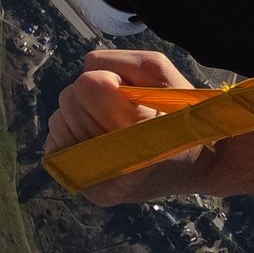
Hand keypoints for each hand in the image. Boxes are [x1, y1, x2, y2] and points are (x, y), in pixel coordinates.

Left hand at [45, 48, 213, 205]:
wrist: (198, 164)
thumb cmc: (182, 110)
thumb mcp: (164, 73)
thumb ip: (123, 62)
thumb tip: (84, 73)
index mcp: (140, 132)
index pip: (87, 86)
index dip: (107, 79)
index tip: (127, 88)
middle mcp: (115, 164)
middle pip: (69, 101)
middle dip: (90, 96)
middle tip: (120, 105)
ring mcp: (98, 183)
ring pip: (58, 123)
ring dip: (79, 116)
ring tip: (110, 123)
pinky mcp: (87, 191)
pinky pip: (55, 149)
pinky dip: (73, 137)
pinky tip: (98, 139)